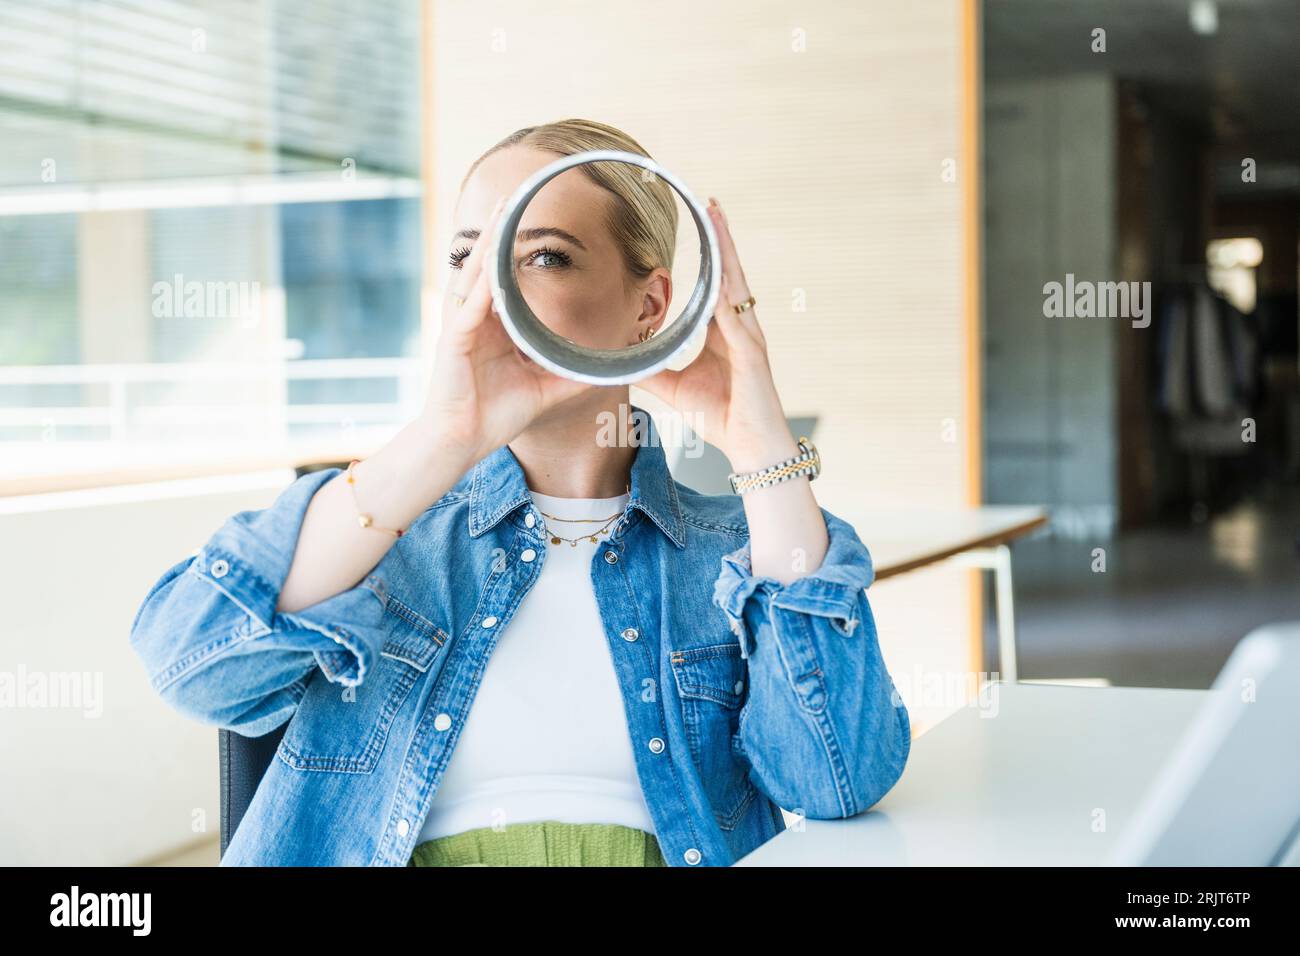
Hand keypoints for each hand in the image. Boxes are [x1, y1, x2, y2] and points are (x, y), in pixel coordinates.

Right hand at [421, 194, 591, 467]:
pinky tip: (492, 262)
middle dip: (497, 231)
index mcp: (491, 328)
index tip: (527, 225)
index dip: (511, 251)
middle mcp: (474, 320)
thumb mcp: (544, 392)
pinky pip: (471, 305)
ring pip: (476, 275)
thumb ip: (571, 377)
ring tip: (500, 211)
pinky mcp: (455, 340)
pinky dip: (482, 283)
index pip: (501, 280)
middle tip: (512, 196)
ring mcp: (462, 327)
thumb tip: (604, 371)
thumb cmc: (494, 418)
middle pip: (486, 266)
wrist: (463, 443)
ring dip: (488, 243)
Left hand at [639, 197, 798, 472]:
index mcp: (725, 333)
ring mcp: (749, 336)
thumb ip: (653, 370)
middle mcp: (741, 328)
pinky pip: (736, 312)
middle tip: (712, 203)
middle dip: (723, 238)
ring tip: (718, 218)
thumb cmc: (722, 419)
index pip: (718, 283)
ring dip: (728, 250)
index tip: (705, 224)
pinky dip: (729, 287)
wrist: (749, 448)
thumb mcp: (674, 388)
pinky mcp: (751, 351)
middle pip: (731, 272)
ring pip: (737, 282)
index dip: (713, 254)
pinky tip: (721, 266)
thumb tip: (624, 360)